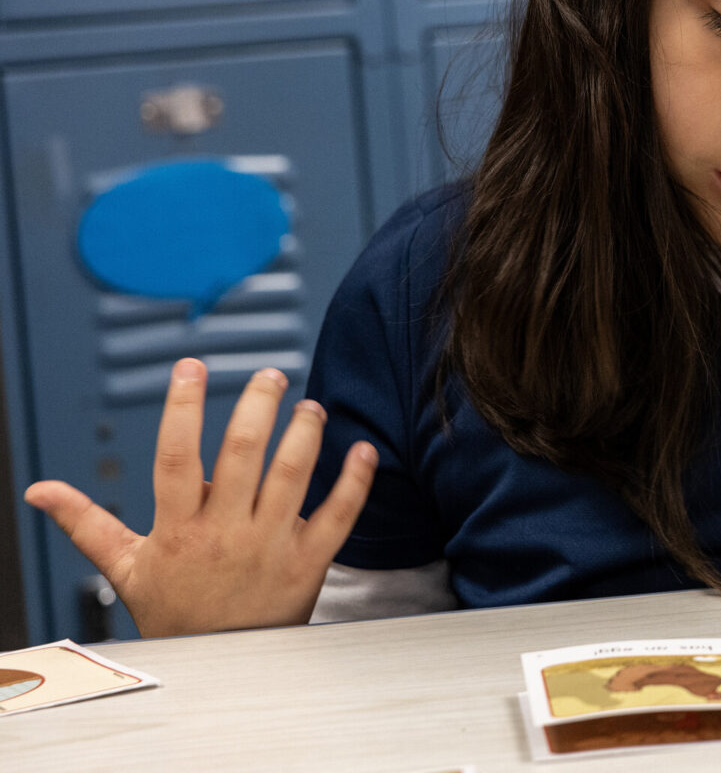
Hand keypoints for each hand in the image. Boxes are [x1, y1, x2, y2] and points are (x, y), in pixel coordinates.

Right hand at [23, 359, 376, 636]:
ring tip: (311, 406)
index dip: (182, 408)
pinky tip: (362, 450)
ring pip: (292, 477)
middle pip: (242, 455)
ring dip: (305, 435)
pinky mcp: (309, 563)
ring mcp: (270, 547)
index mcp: (178, 529)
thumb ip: (87, 523)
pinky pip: (339, 517)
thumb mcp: (126, 569)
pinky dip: (354, 482)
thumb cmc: (177, 613)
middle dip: (258, 407)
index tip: (191, 369)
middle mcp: (226, 533)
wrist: (222, 668)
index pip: (176, 456)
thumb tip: (41, 491)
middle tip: (271, 376)